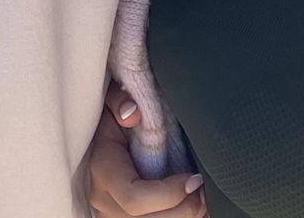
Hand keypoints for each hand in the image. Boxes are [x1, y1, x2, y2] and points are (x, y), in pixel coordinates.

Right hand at [86, 83, 206, 216]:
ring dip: (182, 217)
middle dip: (182, 210)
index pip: (134, 197)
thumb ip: (119, 100)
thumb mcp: (110, 99)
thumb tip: (132, 114)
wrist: (101, 134)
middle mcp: (102, 199)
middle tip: (202, 190)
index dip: (168, 194)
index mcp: (102, 168)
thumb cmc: (112, 116)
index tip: (193, 178)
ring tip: (200, 200)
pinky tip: (189, 207)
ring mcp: (110, 214)